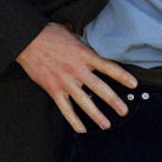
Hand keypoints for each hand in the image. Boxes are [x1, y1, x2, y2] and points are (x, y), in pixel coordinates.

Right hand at [15, 22, 137, 132]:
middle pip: (100, 88)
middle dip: (113, 101)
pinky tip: (81, 129)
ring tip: (106, 124)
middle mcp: (77, 70)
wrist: (27, 40)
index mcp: (84, 54)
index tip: (134, 84)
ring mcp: (65, 81)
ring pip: (84, 102)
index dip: (122, 76)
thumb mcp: (71, 32)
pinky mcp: (53, 90)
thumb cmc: (49, 33)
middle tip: (124, 110)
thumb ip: (82, 40)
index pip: (108, 67)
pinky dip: (74, 120)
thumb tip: (86, 36)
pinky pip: (65, 109)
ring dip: (96, 114)